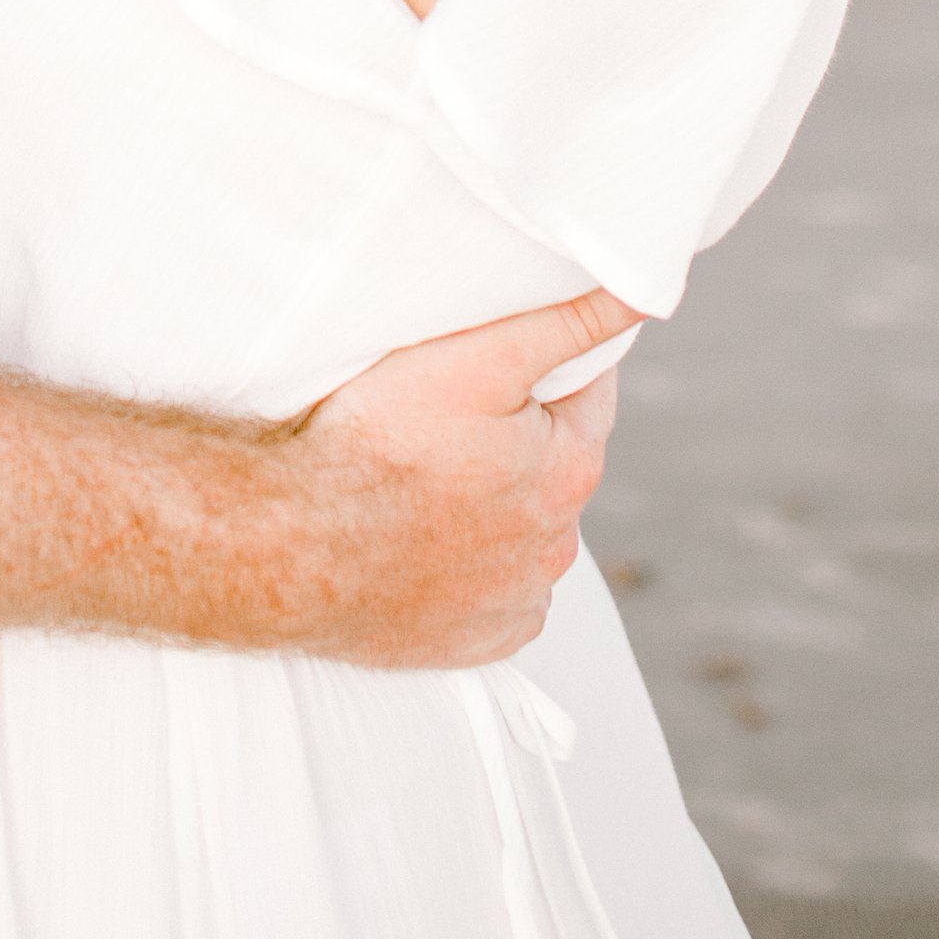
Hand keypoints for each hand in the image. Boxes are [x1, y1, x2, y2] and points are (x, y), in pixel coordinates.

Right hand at [274, 287, 634, 670]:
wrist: (294, 549)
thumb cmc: (379, 444)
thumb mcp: (479, 359)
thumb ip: (568, 324)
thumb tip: (643, 295)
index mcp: (570, 471)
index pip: (588, 392)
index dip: (544, 362)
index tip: (494, 353)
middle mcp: (558, 547)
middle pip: (552, 462)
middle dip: (518, 434)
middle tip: (445, 412)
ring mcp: (517, 601)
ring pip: (524, 529)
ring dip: (494, 501)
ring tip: (425, 476)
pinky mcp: (477, 642)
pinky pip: (493, 590)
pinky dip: (470, 564)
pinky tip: (423, 539)